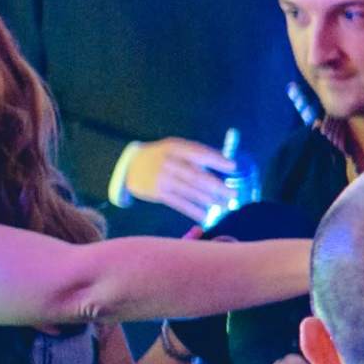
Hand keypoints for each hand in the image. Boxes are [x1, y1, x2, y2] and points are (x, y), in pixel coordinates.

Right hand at [118, 137, 234, 218]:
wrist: (130, 166)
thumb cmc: (161, 156)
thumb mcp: (174, 148)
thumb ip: (196, 154)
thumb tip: (225, 163)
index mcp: (175, 147)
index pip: (199, 153)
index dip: (217, 160)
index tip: (233, 167)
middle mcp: (168, 162)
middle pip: (196, 175)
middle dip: (217, 186)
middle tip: (233, 194)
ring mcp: (162, 179)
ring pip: (189, 191)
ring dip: (209, 200)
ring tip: (224, 206)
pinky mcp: (158, 193)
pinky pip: (179, 203)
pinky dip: (193, 210)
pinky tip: (205, 216)